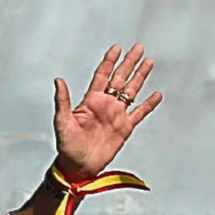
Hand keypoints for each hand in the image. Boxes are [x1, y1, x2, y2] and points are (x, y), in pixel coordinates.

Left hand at [52, 43, 161, 179]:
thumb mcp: (62, 121)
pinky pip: (140, 113)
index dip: (109, 61)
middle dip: (129, 63)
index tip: (116, 48)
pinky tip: (157, 94)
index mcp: (91, 101)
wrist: (78, 166)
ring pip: (131, 91)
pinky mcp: (125, 128)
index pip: (102, 75)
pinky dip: (149, 104)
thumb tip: (58, 80)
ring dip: (140, 77)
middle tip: (138, 48)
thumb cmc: (67, 145)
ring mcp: (117, 115)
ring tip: (149, 62)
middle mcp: (105, 104)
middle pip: (120, 78)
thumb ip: (63, 101)